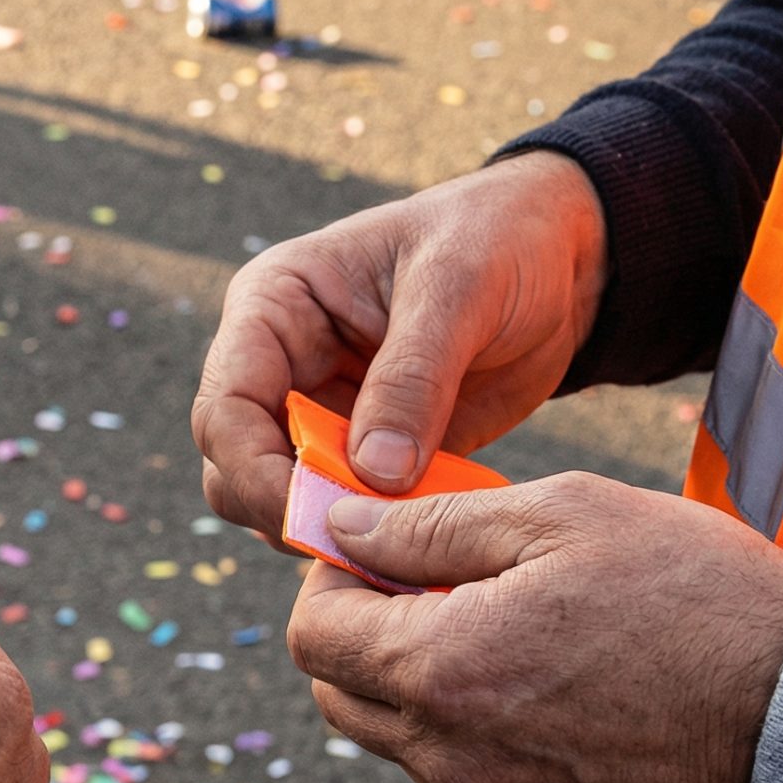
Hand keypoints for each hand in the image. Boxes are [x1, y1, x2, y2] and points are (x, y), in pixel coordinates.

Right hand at [192, 151, 606, 535]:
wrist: (557, 258)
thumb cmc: (498, 239)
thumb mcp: (459, 286)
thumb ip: (413, 377)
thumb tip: (373, 476)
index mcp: (273, 308)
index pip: (226, 408)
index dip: (255, 471)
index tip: (318, 512)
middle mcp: (281, 366)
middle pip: (235, 467)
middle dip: (288, 509)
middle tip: (367, 539)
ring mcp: (319, 414)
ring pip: (280, 500)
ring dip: (332, 529)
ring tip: (406, 542)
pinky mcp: (365, 454)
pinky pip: (346, 512)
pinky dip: (378, 537)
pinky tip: (427, 543)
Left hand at [285, 473, 782, 782]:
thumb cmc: (693, 593)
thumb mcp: (562, 515)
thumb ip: (430, 526)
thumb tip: (340, 528)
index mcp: (441, 670)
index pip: (312, 638)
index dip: (331, 581)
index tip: (380, 550)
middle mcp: (451, 758)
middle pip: (340, 698)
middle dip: (362, 636)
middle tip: (434, 585)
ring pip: (403, 744)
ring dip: (422, 686)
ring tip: (509, 631)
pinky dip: (477, 735)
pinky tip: (552, 689)